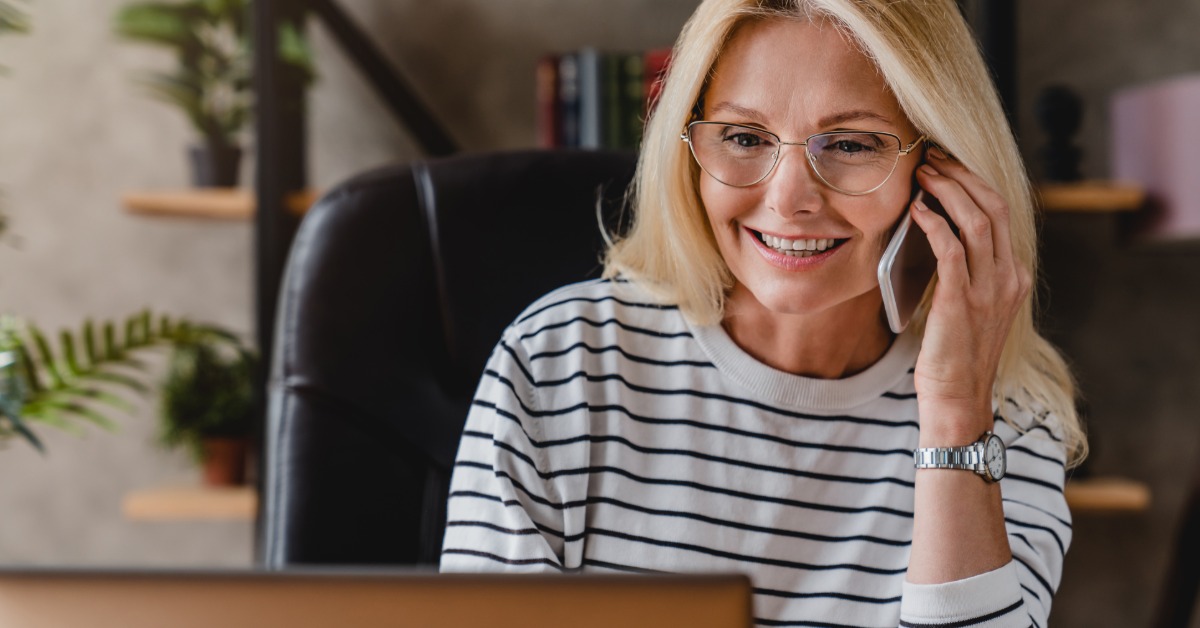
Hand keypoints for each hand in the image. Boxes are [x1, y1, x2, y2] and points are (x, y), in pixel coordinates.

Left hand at [909, 148, 1031, 441]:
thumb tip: (935, 231)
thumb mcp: (969, 305)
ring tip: (922, 174)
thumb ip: (963, 271)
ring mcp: (990, 289)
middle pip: (993, 207)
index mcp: (1014, 275)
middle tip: (932, 157)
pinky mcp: (962, 301)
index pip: (1000, 212)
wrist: (956, 396)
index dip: (973, 181)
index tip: (947, 164)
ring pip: (977, 221)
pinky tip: (916, 210)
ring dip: (947, 191)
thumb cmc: (952, 352)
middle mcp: (1009, 277)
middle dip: (961, 175)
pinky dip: (934, 223)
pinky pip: (951, 249)